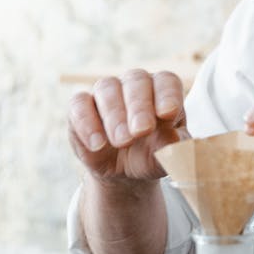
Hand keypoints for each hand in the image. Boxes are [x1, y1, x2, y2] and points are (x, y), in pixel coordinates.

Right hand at [67, 69, 187, 182]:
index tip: (168, 113)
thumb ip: (174, 147)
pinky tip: (98, 144)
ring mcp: (107, 93)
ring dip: (114, 115)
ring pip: (107, 88)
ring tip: (122, 142)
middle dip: (139, 107)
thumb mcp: (167, 155)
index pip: (167, 82)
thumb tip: (174, 139)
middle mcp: (135, 85)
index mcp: (162, 91)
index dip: (168, 96)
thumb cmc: (152, 154)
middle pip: (136, 81)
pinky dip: (86, 123)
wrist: (125, 172)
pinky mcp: (81, 107)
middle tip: (142, 131)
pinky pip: (79, 103)